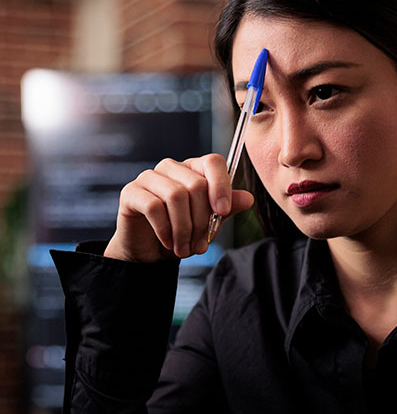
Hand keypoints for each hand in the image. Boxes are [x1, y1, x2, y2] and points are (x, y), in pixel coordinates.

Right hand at [104, 154, 253, 262]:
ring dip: (184, 229)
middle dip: (202, 221)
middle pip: (196, 185)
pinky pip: (154, 207)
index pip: (213, 162)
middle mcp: (171, 167)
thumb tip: (248, 198)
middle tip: (200, 245)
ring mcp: (149, 177)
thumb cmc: (182, 232)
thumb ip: (227, 208)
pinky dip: (165, 229)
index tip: (224, 212)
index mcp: (194, 169)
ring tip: (185, 249)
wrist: (150, 252)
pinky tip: (169, 242)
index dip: (221, 186)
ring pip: (176, 196)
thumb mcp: (210, 222)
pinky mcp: (131, 192)